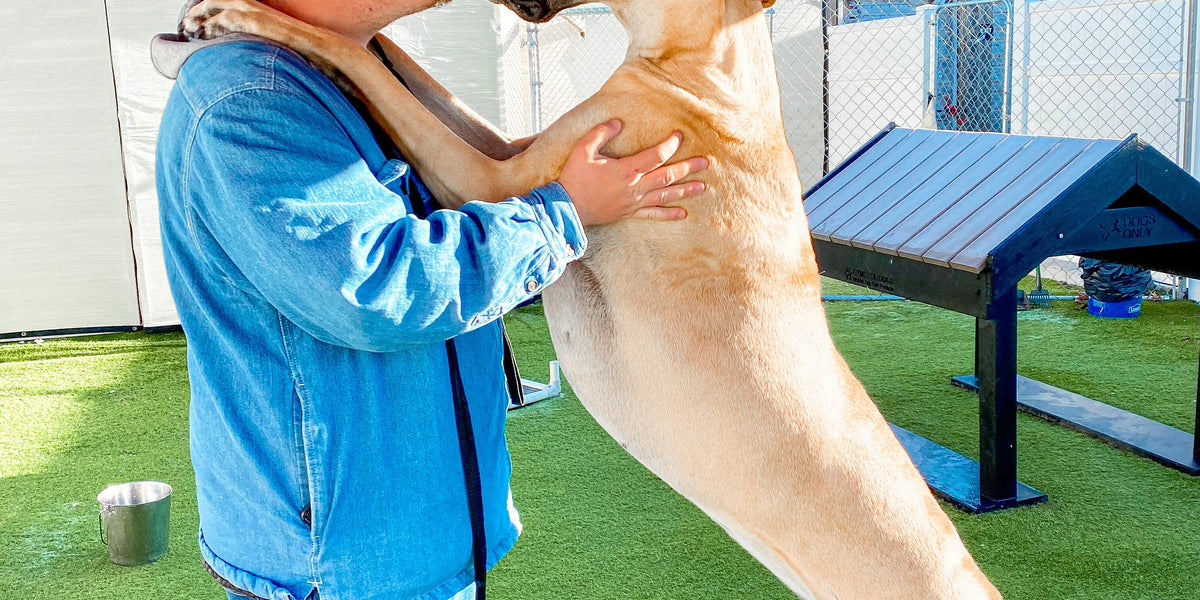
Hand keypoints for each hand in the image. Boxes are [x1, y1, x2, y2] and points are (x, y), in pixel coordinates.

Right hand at [558, 120, 708, 225]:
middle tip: (705, 162)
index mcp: (626, 170)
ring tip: (703, 186)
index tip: (679, 136)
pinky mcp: (630, 212)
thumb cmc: (575, 178)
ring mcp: (634, 202)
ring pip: (665, 195)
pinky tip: (683, 213)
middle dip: (688, 168)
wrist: (568, 208)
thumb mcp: (583, 150)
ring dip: (685, 190)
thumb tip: (619, 122)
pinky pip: (653, 214)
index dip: (670, 145)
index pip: (655, 156)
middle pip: (667, 176)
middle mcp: (635, 187)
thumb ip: (601, 133)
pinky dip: (669, 214)